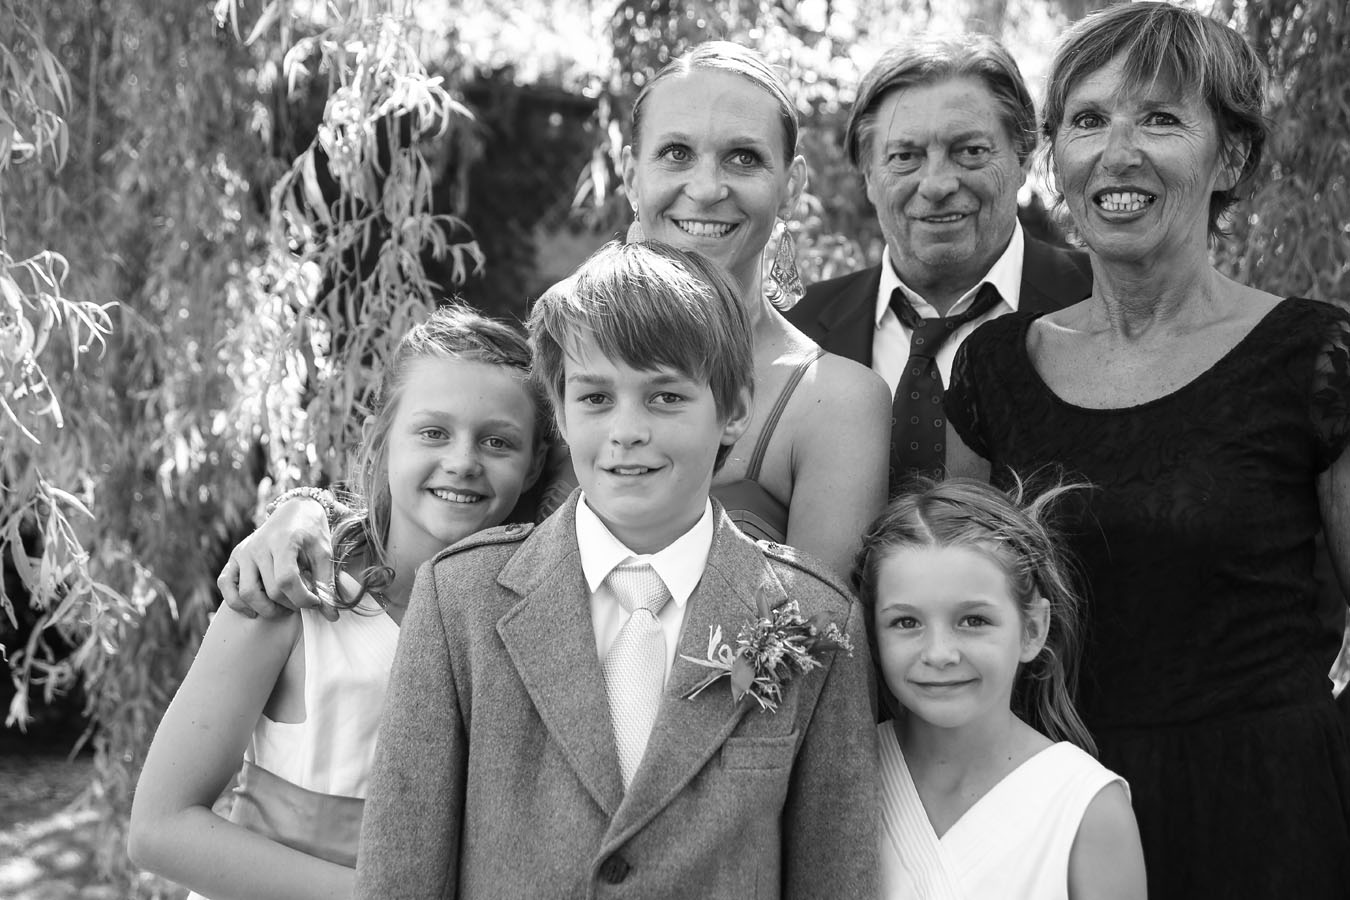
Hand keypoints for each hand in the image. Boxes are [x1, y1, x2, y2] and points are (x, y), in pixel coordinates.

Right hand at [217, 497, 337, 620]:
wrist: (295, 510)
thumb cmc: (311, 533)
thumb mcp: (324, 554)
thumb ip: (326, 584)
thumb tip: (331, 616)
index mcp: (283, 542)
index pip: (287, 581)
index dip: (303, 599)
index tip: (315, 602)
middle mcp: (258, 546)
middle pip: (271, 590)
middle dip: (290, 605)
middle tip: (302, 604)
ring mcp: (243, 552)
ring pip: (247, 593)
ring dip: (266, 609)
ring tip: (284, 608)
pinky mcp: (234, 557)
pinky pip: (225, 585)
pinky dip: (237, 602)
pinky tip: (254, 610)